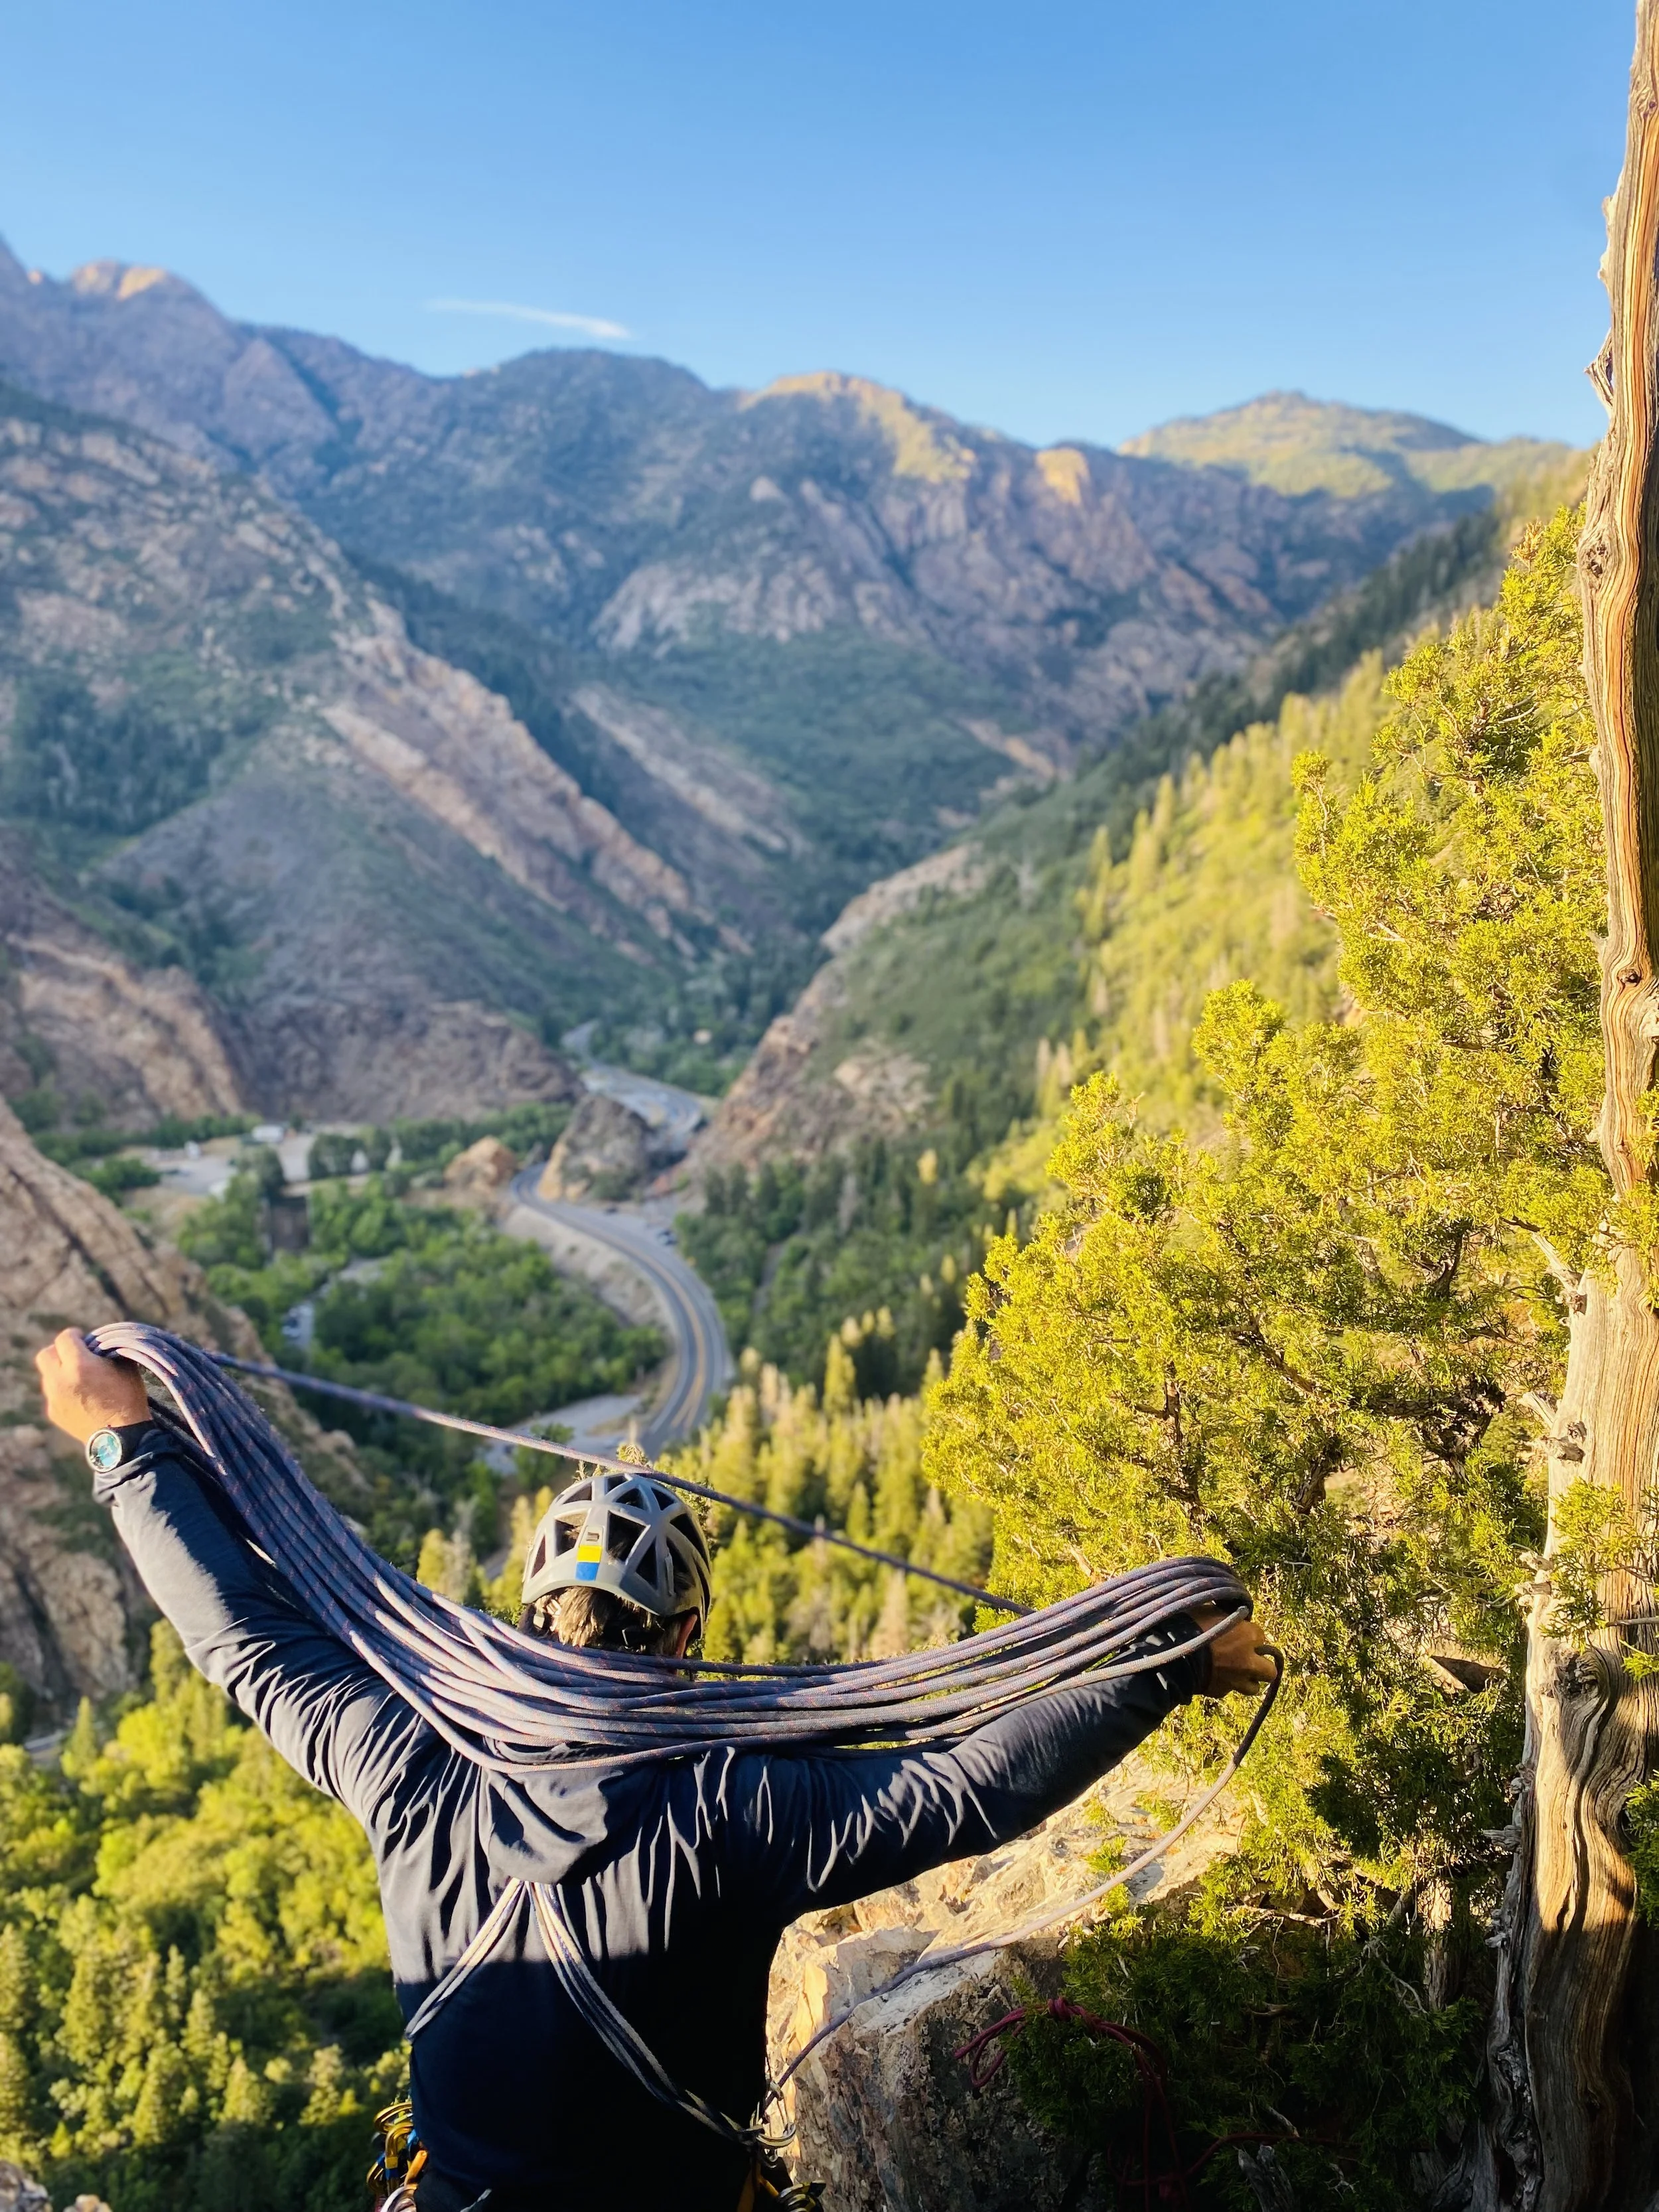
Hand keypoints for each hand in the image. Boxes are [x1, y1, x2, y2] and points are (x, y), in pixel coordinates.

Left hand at [34, 1329, 148, 1445]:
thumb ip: (106, 1350)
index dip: (75, 1335)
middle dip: (58, 1351)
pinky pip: (53, 1394)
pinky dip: (62, 1390)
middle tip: (74, 1355)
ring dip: (60, 1372)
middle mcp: (60, 1380)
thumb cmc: (127, 1398)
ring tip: (79, 1378)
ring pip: (48, 1375)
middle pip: (45, 1354)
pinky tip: (80, 1397)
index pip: (64, 1338)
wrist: (121, 1437)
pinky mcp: (53, 1412)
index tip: (83, 1338)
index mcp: (79, 1365)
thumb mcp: (124, 1367)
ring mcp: (54, 1398)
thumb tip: (98, 1342)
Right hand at [1193, 1602, 1277, 1696]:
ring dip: (1248, 1680)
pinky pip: (1228, 1690)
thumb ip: (1222, 1615)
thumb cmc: (1189, 1625)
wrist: (1173, 1656)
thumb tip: (1224, 1613)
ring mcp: (1236, 1680)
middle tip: (1249, 1659)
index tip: (1239, 1632)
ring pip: (1253, 1688)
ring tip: (1236, 1673)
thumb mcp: (1208, 1609)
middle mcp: (1248, 1661)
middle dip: (1262, 1666)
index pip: (1261, 1635)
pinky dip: (1224, 1684)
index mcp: (1248, 1636)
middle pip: (1270, 1671)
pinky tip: (1213, 1677)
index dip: (1249, 1634)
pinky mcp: (1221, 1692)